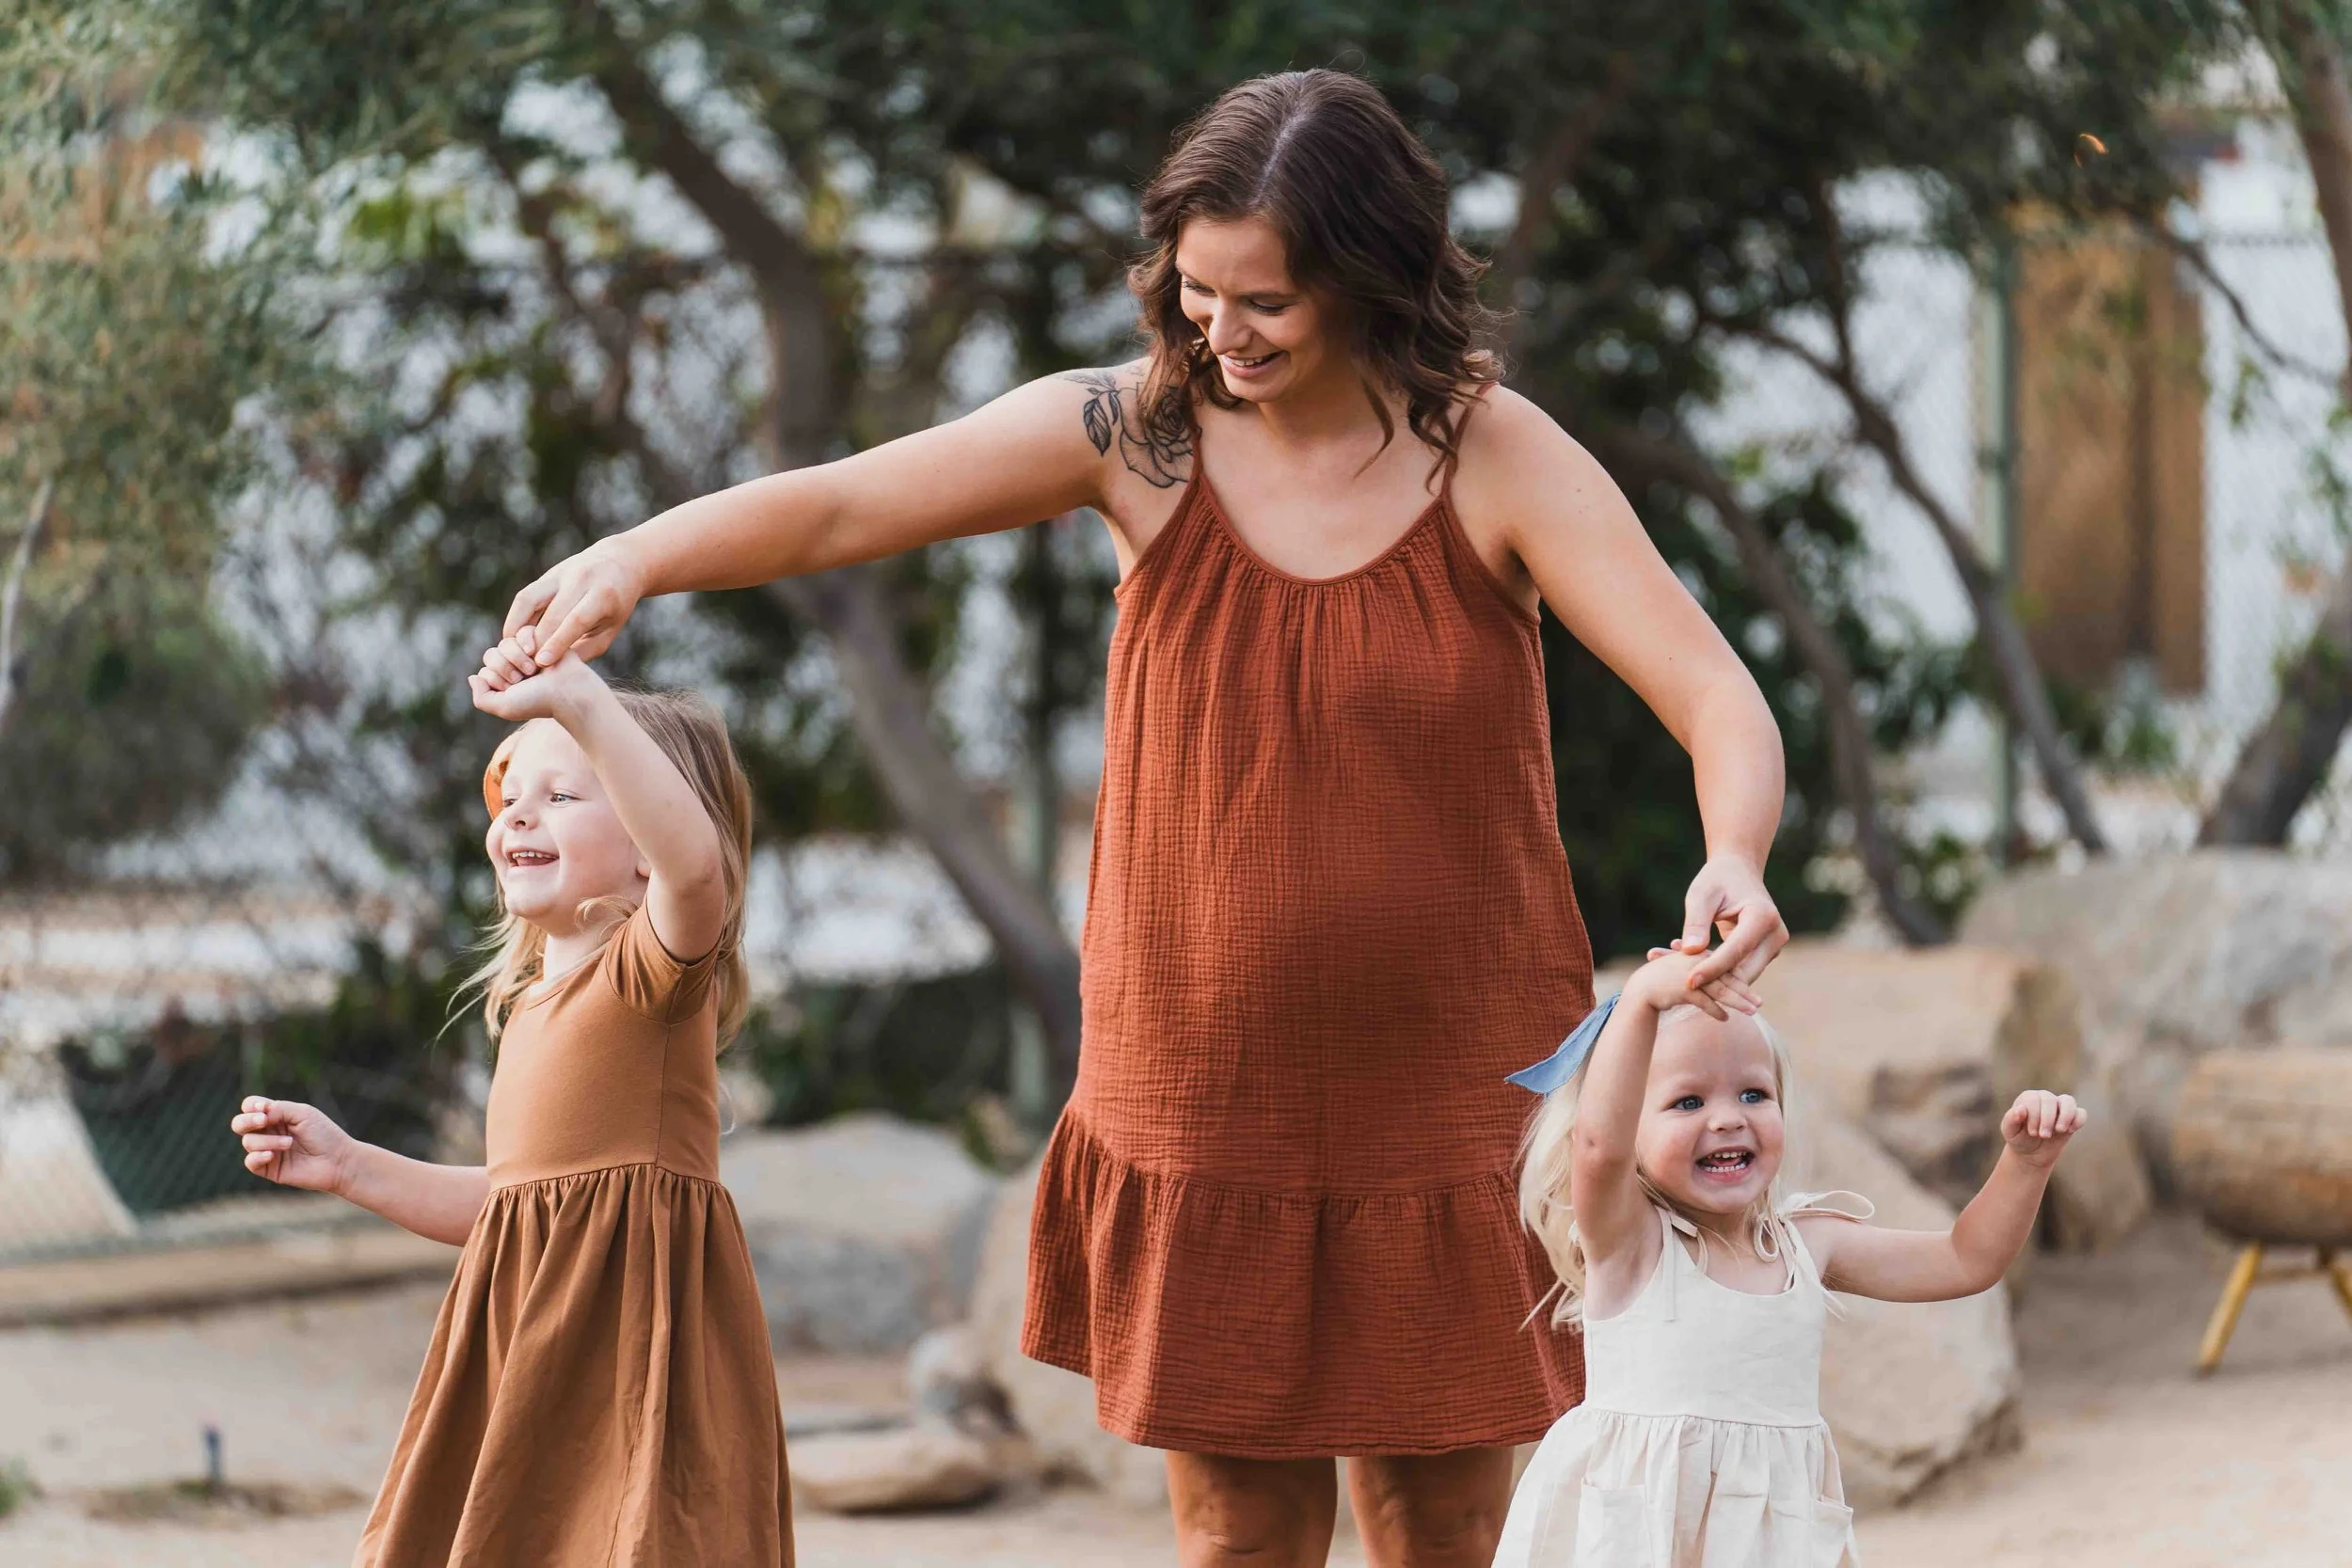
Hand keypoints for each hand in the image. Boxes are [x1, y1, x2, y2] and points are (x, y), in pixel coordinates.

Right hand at [231, 1096, 355, 1192]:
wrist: (338, 1161)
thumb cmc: (324, 1134)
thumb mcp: (303, 1113)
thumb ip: (279, 1109)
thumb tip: (259, 1114)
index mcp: (276, 1116)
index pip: (251, 1106)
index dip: (251, 1106)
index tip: (264, 1108)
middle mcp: (269, 1132)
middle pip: (239, 1124)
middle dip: (246, 1121)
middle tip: (264, 1121)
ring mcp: (268, 1150)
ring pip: (248, 1142)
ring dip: (267, 1140)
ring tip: (289, 1143)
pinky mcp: (269, 1168)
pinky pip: (250, 1162)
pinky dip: (257, 1156)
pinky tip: (272, 1155)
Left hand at [468, 626, 604, 722]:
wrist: (568, 690)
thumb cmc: (539, 701)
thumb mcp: (503, 707)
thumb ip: (481, 698)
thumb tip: (472, 677)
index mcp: (506, 684)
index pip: (484, 672)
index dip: (495, 679)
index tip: (514, 690)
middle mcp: (515, 667)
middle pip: (490, 655)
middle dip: (504, 667)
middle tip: (524, 679)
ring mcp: (526, 652)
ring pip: (504, 643)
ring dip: (517, 657)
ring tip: (534, 669)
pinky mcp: (539, 637)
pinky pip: (520, 631)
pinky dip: (527, 642)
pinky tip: (538, 653)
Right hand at [505, 539, 644, 664]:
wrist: (619, 561)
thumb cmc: (616, 604)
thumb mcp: (611, 628)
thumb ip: (585, 649)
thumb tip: (554, 669)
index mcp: (603, 594)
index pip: (577, 620)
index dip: (558, 642)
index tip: (542, 662)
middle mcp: (580, 579)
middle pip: (552, 614)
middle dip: (537, 642)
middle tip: (529, 666)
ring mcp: (560, 574)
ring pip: (528, 599)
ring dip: (516, 627)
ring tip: (516, 650)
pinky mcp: (547, 575)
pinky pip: (525, 596)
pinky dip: (516, 617)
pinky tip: (516, 636)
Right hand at [1628, 945, 1759, 1021]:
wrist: (1642, 989)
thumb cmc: (1667, 983)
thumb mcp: (1690, 976)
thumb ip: (1708, 977)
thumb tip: (1729, 987)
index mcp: (1699, 956)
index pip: (1725, 968)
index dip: (1740, 980)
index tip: (1753, 992)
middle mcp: (1696, 962)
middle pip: (1726, 978)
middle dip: (1745, 991)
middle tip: (1760, 1003)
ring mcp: (1690, 975)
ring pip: (1720, 990)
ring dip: (1738, 1002)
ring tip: (1752, 1012)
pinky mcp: (1683, 988)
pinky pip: (1705, 1001)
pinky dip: (1716, 1011)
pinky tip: (1725, 1018)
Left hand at [1676, 855, 1788, 989]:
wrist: (1738, 872)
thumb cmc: (1717, 879)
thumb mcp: (1701, 894)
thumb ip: (1696, 922)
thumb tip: (1690, 950)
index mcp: (1762, 916)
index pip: (1736, 951)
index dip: (1712, 968)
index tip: (1689, 981)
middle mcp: (1776, 935)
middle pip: (1745, 971)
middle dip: (1714, 980)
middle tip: (1680, 983)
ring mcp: (1774, 947)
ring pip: (1743, 976)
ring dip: (1716, 979)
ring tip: (1682, 974)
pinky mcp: (1766, 954)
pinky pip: (1741, 971)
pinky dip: (1720, 973)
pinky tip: (1694, 969)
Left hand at [2000, 1090, 2084, 1169]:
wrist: (2031, 1152)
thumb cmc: (2019, 1138)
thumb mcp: (2010, 1131)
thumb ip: (2011, 1119)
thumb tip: (2021, 1109)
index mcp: (2028, 1098)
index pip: (2034, 1100)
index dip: (2034, 1116)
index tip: (2031, 1132)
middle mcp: (2045, 1098)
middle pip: (2050, 1100)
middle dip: (2047, 1119)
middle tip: (2043, 1135)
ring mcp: (2060, 1107)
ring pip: (2069, 1101)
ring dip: (2065, 1117)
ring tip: (2059, 1130)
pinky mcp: (2072, 1118)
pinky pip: (2081, 1113)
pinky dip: (2077, 1121)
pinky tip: (2069, 1131)